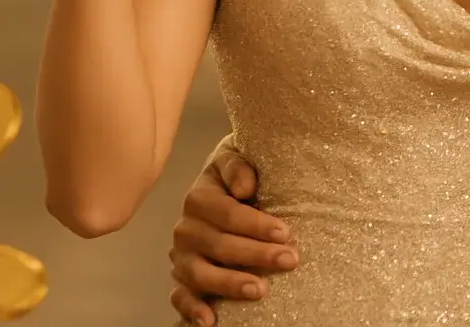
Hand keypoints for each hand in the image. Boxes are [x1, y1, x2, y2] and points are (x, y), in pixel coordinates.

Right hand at [168, 149, 297, 326]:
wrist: (219, 189)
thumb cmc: (235, 177)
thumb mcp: (234, 159)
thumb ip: (238, 167)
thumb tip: (245, 187)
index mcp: (199, 199)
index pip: (228, 214)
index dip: (256, 225)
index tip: (285, 232)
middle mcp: (186, 229)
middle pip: (219, 246)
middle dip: (257, 254)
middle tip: (289, 260)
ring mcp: (182, 257)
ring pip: (201, 275)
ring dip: (230, 284)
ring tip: (260, 290)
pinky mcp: (181, 279)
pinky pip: (180, 297)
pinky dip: (192, 310)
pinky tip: (211, 321)